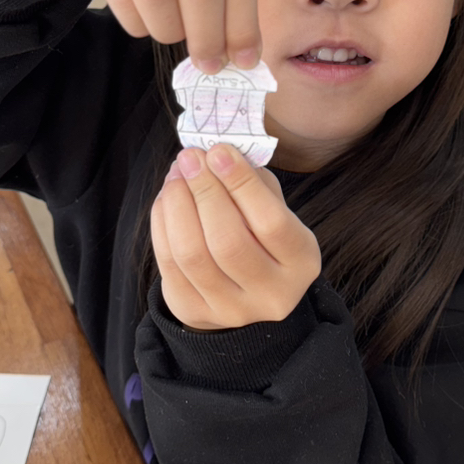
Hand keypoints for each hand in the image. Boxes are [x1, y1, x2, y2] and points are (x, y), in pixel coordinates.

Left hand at [151, 144, 320, 331]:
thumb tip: (215, 156)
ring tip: (175, 175)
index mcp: (301, 263)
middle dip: (204, 192)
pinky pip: (169, 264)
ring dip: (177, 206)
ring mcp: (231, 309)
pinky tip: (166, 198)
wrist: (243, 290)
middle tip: (190, 158)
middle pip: (228, 241)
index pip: (271, 222)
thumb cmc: (261, 236)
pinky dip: (162, 224)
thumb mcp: (274, 209)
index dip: (241, 184)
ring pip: (192, 255)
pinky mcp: (194, 312)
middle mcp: (271, 294)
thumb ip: (253, 183)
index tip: (218, 151)